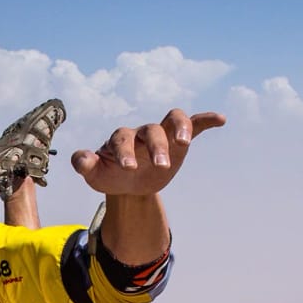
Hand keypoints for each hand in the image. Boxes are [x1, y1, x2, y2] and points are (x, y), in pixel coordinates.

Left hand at [72, 110, 224, 196]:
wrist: (128, 182)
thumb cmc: (110, 175)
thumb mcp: (95, 175)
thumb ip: (85, 165)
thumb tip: (81, 159)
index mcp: (121, 140)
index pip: (123, 140)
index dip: (125, 152)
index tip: (128, 168)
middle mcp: (142, 132)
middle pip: (151, 130)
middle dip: (156, 147)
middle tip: (161, 166)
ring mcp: (162, 134)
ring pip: (173, 120)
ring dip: (181, 128)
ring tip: (185, 142)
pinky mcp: (178, 141)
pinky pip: (194, 124)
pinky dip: (206, 120)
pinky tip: (220, 119)